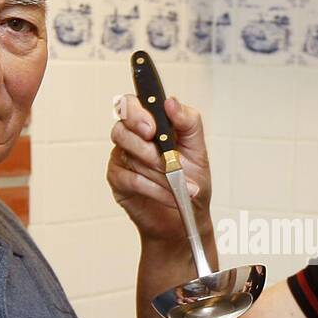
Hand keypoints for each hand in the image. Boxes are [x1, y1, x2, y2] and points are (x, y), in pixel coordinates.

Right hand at [107, 93, 212, 243]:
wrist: (188, 214)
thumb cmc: (191, 180)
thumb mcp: (198, 149)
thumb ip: (188, 121)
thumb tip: (171, 102)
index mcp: (151, 122)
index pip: (132, 104)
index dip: (136, 112)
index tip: (152, 127)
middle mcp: (132, 136)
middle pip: (122, 126)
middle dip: (141, 141)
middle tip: (158, 153)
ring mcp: (122, 157)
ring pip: (129, 153)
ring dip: (156, 169)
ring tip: (178, 180)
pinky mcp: (118, 179)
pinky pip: (131, 179)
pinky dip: (154, 188)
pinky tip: (170, 195)